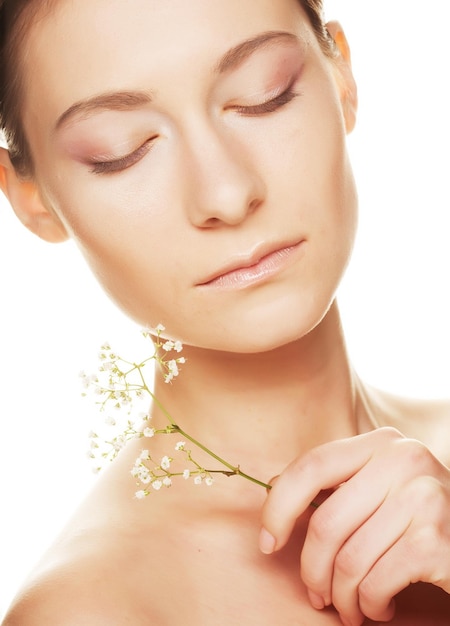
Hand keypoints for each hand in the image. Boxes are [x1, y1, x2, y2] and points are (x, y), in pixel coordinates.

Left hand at [259, 427, 449, 625]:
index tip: (268, 542)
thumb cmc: (420, 517)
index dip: (279, 507)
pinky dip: (370, 605)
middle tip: (316, 594)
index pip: (312, 466)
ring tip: (350, 606)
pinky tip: (379, 607)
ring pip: (348, 560)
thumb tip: (273, 484)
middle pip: (325, 523)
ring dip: (342, 596)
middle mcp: (403, 461)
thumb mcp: (380, 487)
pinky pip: (375, 583)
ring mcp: (423, 498)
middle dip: (312, 570)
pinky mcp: (436, 540)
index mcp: (381, 443)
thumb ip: (336, 483)